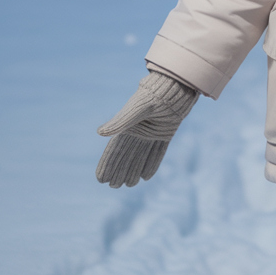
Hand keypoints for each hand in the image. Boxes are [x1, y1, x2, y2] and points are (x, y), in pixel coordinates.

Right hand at [96, 71, 198, 187]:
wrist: (175, 87)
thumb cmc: (153, 96)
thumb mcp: (136, 110)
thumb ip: (120, 122)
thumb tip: (100, 133)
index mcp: (129, 126)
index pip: (115, 150)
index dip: (108, 164)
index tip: (101, 179)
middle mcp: (140, 131)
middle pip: (127, 155)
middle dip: (119, 171)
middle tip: (114, 186)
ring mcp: (153, 132)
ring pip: (141, 156)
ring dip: (134, 170)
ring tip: (129, 185)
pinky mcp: (166, 133)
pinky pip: (158, 152)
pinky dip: (152, 164)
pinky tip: (146, 177)